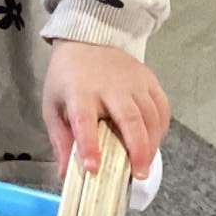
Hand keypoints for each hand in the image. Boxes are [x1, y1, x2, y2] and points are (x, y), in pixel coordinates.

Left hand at [42, 41, 169, 180]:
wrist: (87, 40)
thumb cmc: (68, 78)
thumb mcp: (53, 105)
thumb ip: (60, 139)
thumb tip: (65, 174)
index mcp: (80, 92)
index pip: (84, 120)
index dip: (89, 145)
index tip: (93, 169)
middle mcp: (110, 86)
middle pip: (129, 119)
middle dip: (137, 150)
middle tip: (138, 175)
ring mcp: (134, 81)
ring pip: (150, 116)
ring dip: (151, 144)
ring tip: (145, 166)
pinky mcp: (149, 79)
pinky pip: (162, 108)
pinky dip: (161, 129)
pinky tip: (154, 143)